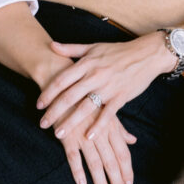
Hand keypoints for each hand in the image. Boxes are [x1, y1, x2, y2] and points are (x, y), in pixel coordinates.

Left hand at [36, 33, 167, 142]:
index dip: (48, 93)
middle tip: (42, 123)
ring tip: (59, 134)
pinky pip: (107, 114)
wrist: (145, 54)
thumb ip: (71, 49)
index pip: (62, 80)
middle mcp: (95, 75)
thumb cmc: (118, 51)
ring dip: (70, 122)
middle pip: (69, 96)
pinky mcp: (121, 97)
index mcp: (86, 64)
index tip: (38, 105)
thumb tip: (51, 45)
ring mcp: (108, 87)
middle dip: (54, 112)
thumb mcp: (93, 47)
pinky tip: (88, 137)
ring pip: (85, 107)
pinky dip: (97, 126)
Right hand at [55, 105, 137, 183]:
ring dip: (100, 183)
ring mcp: (83, 134)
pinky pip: (73, 156)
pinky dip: (78, 171)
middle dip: (117, 181)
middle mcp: (99, 132)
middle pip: (112, 161)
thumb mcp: (105, 110)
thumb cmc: (85, 97)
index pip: (123, 153)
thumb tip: (133, 141)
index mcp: (110, 126)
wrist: (61, 83)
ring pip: (95, 163)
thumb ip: (119, 128)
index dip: (127, 170)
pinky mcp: (67, 135)